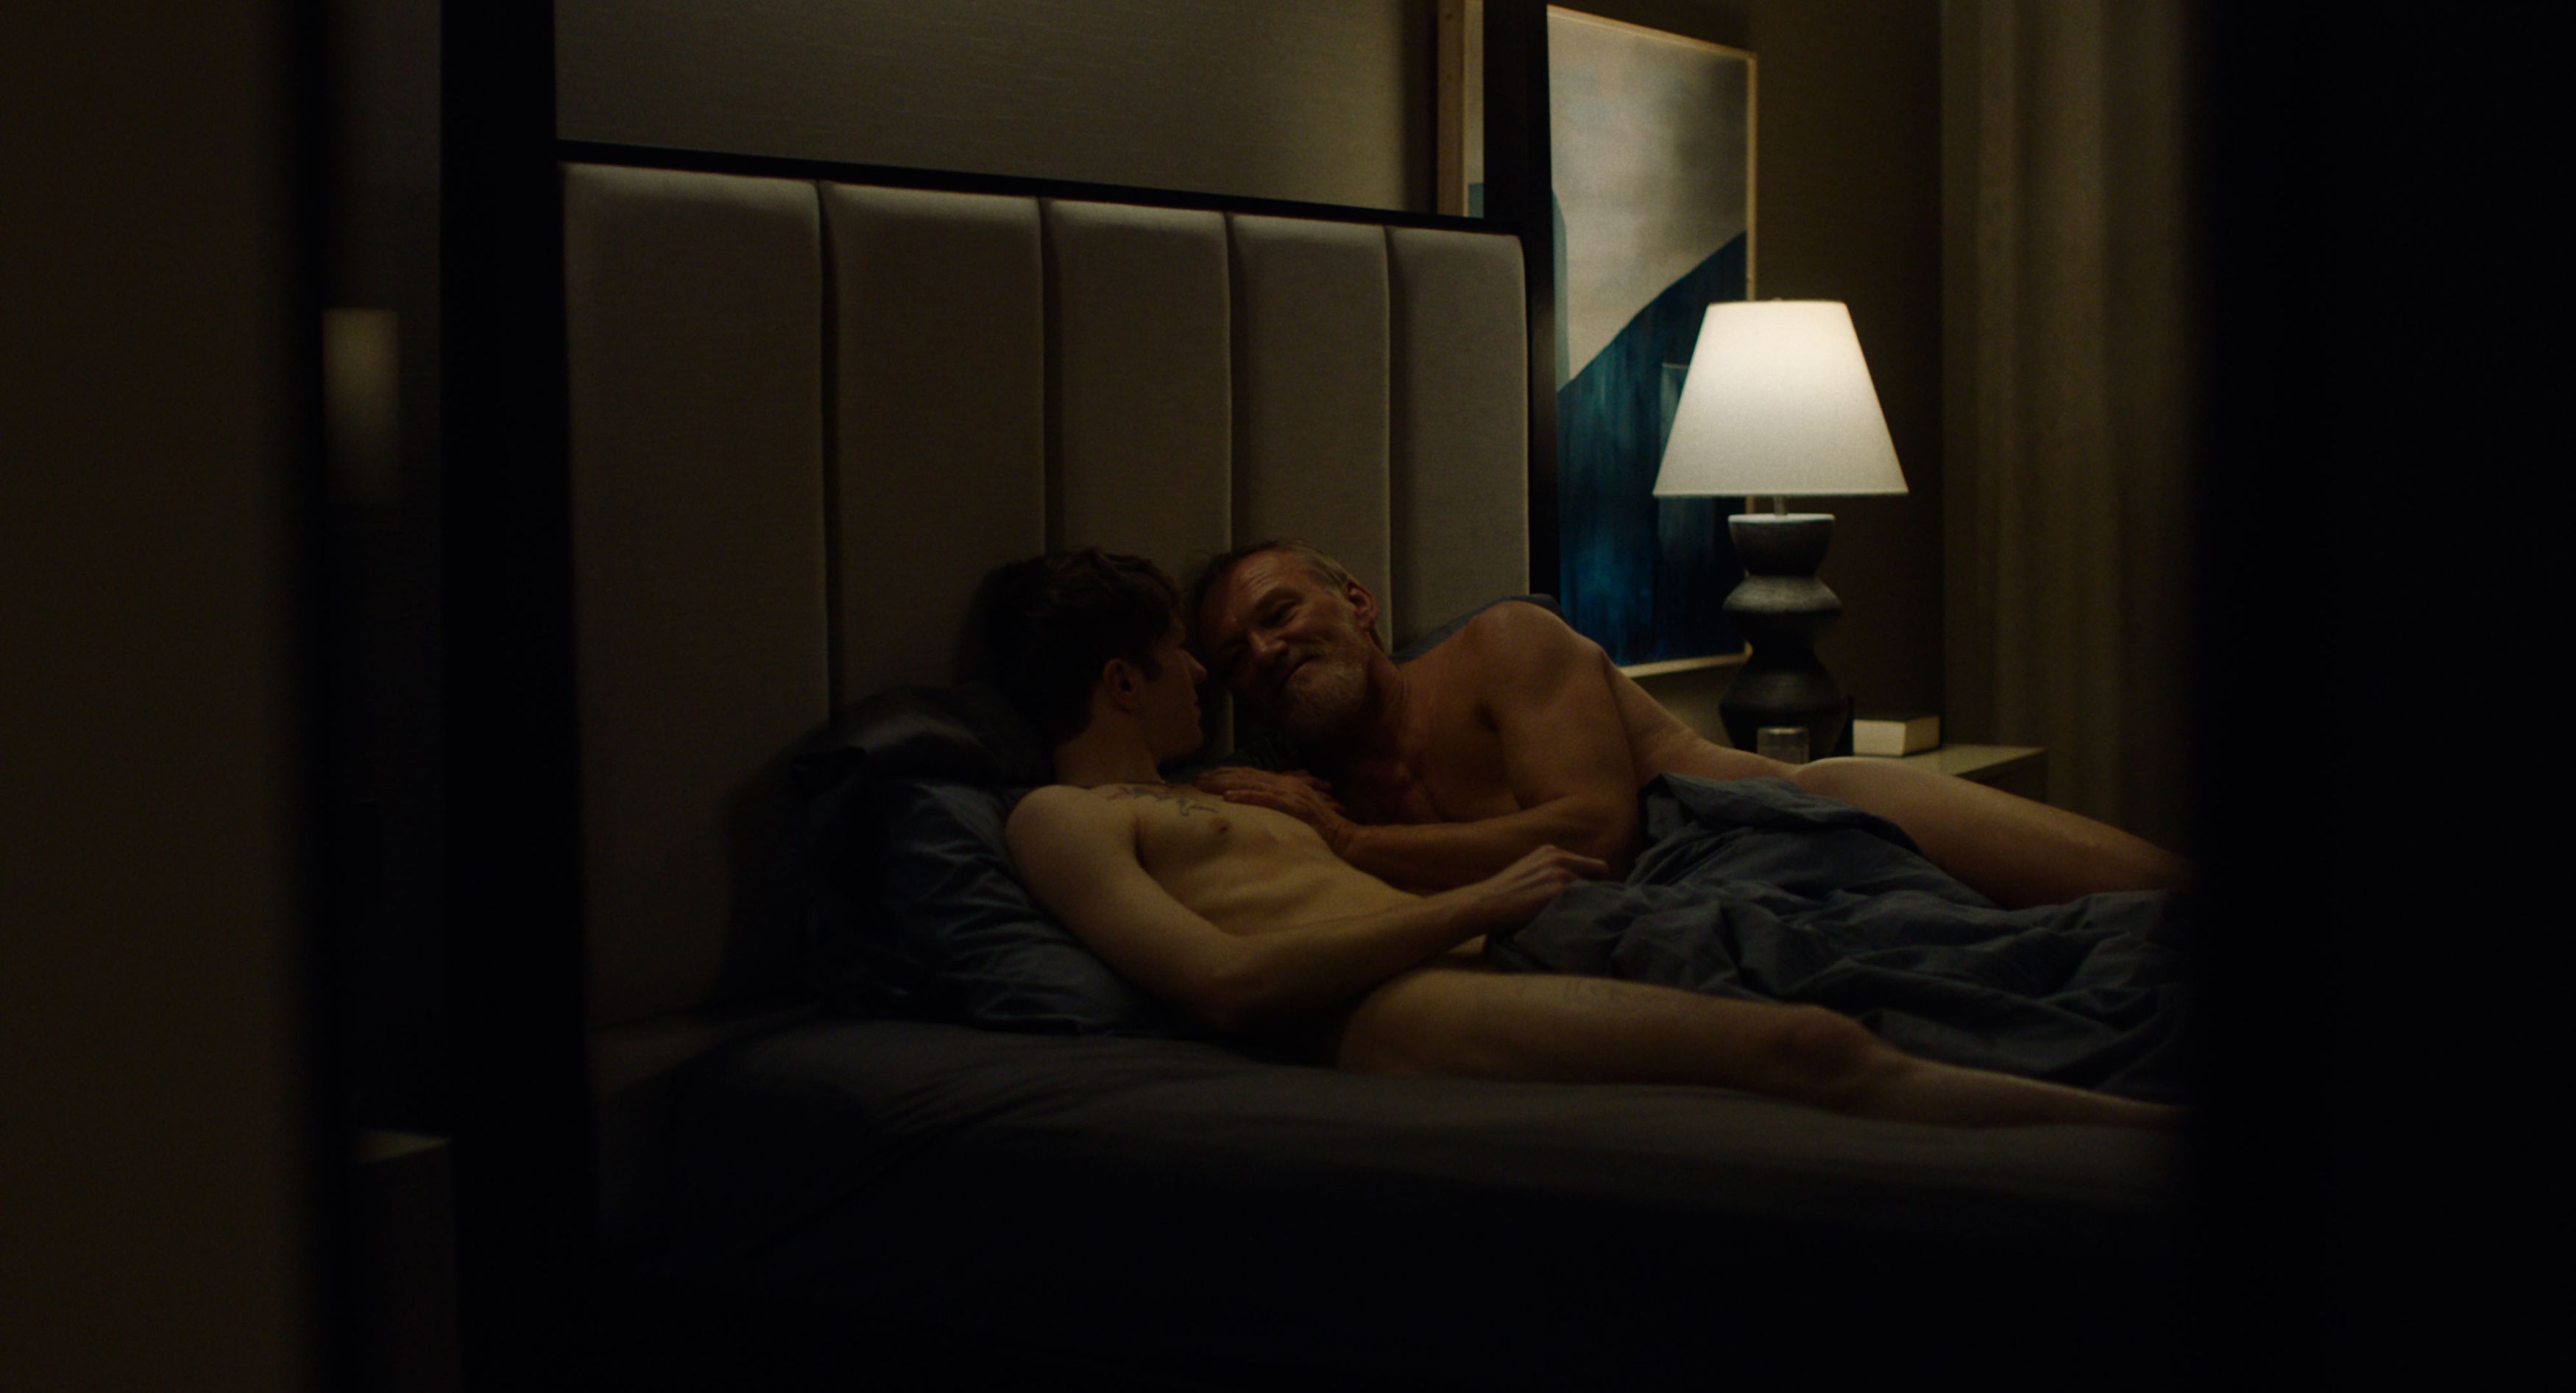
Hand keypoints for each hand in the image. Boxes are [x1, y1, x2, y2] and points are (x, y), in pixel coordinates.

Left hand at [1198, 769, 1356, 855]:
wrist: (1349, 842)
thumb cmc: (1323, 836)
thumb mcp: (1297, 819)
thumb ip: (1281, 813)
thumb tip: (1261, 818)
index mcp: (1288, 787)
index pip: (1252, 777)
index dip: (1228, 775)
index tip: (1206, 778)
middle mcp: (1288, 786)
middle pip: (1248, 777)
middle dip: (1220, 777)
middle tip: (1196, 780)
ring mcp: (1292, 795)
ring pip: (1253, 785)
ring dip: (1227, 784)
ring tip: (1205, 785)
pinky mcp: (1296, 808)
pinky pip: (1267, 800)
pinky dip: (1248, 797)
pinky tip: (1229, 798)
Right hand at [1471, 845, 1611, 927]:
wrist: (1483, 903)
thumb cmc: (1503, 895)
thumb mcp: (1530, 871)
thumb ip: (1552, 872)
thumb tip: (1578, 888)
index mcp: (1551, 851)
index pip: (1592, 864)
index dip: (1595, 882)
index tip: (1592, 898)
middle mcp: (1558, 857)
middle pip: (1601, 871)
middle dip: (1600, 890)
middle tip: (1594, 909)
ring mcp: (1560, 873)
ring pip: (1595, 889)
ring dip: (1591, 903)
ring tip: (1581, 918)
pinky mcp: (1558, 891)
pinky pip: (1586, 901)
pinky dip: (1584, 912)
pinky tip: (1574, 922)